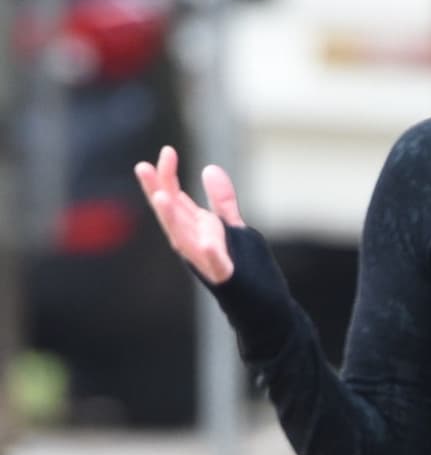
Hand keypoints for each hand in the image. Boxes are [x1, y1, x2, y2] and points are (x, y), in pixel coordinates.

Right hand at [134, 144, 244, 284]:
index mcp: (196, 229)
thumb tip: (209, 168)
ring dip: (171, 219)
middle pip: (171, 214)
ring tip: (161, 196)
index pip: (175, 199)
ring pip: (183, 238)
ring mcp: (207, 260)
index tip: (166, 151)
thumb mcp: (232, 227)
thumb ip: (222, 200)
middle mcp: (194, 243)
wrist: (263, 304)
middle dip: (157, 191)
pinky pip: (215, 264)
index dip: (166, 176)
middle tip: (142, 166)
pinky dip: (210, 254)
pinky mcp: (226, 275)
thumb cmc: (245, 266)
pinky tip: (207, 243)